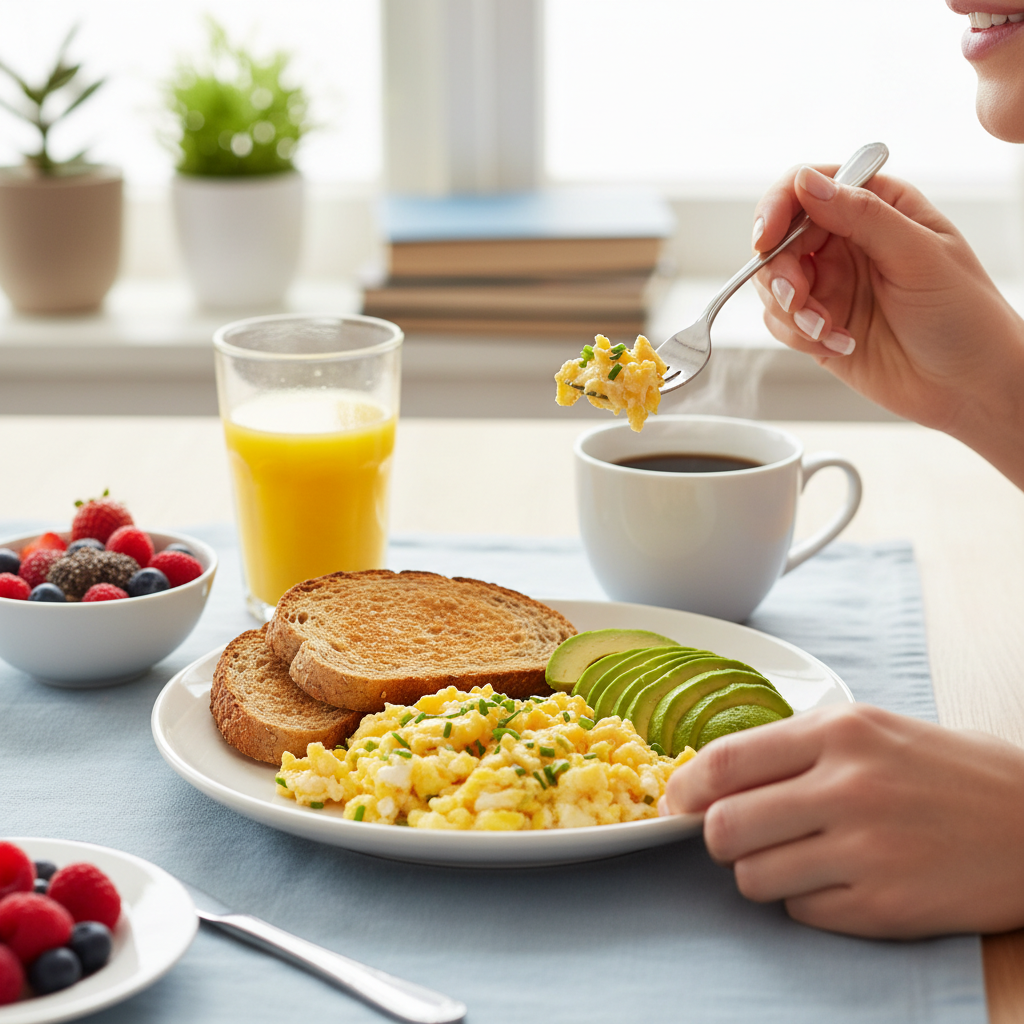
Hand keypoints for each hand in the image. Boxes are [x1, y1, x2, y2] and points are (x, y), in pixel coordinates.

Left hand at [659, 704, 1023, 937]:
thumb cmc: (944, 769)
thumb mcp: (869, 728)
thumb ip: (793, 746)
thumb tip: (714, 776)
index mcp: (838, 732)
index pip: (724, 762)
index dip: (686, 788)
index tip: (677, 802)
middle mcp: (847, 787)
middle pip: (724, 828)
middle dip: (716, 838)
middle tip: (735, 836)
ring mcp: (867, 851)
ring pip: (753, 878)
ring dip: (759, 872)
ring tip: (794, 857)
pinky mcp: (885, 906)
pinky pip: (800, 911)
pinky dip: (804, 900)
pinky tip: (837, 879)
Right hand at [751, 165, 1023, 488]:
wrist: (968, 386)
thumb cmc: (964, 316)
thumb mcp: (918, 255)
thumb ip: (861, 215)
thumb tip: (807, 182)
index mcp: (877, 208)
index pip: (808, 188)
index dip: (779, 208)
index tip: (767, 238)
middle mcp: (848, 242)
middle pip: (780, 239)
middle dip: (780, 271)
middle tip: (797, 297)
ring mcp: (831, 285)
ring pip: (774, 284)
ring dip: (792, 310)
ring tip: (827, 329)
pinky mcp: (818, 326)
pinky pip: (781, 323)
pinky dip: (799, 336)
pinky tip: (839, 344)